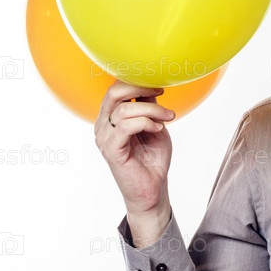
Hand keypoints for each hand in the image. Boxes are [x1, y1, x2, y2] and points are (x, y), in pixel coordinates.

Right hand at [95, 80, 175, 245]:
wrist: (153, 188)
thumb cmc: (152, 158)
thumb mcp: (153, 125)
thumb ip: (148, 107)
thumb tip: (151, 85)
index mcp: (111, 117)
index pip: (115, 88)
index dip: (137, 82)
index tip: (160, 87)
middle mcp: (103, 125)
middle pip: (113, 93)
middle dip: (140, 88)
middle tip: (161, 93)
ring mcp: (105, 138)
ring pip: (124, 110)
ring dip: (151, 110)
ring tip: (167, 118)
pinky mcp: (111, 150)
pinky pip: (125, 127)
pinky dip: (145, 123)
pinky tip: (158, 129)